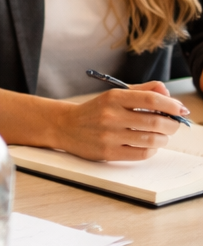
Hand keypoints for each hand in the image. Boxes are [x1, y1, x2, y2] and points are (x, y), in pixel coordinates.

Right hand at [57, 82, 187, 160]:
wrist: (65, 126)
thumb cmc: (94, 111)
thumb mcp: (114, 96)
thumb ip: (141, 91)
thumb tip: (166, 91)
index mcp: (113, 98)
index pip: (151, 99)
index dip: (171, 105)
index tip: (180, 109)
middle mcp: (111, 116)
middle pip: (155, 122)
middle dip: (172, 124)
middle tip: (173, 124)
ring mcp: (109, 135)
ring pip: (151, 139)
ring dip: (163, 139)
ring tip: (162, 136)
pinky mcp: (108, 152)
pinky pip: (141, 153)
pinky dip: (151, 150)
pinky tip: (149, 145)